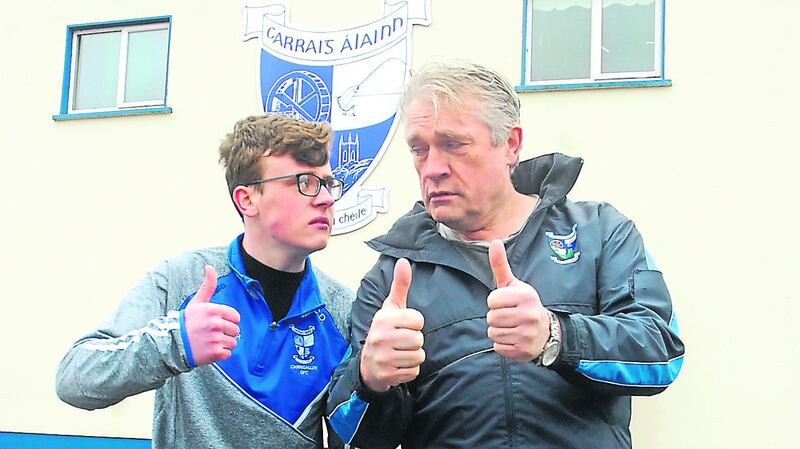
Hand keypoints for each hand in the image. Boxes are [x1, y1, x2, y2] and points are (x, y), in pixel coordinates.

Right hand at [184, 265, 240, 365]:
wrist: (172, 344)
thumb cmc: (187, 322)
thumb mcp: (197, 302)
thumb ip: (207, 285)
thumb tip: (209, 266)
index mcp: (213, 310)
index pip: (236, 317)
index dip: (228, 320)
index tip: (217, 323)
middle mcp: (215, 323)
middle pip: (235, 330)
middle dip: (226, 333)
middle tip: (211, 334)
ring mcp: (215, 338)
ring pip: (233, 342)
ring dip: (224, 344)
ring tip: (210, 342)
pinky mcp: (214, 352)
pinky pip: (228, 354)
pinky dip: (220, 354)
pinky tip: (209, 350)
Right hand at [360, 258, 424, 391]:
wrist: (367, 364)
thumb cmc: (384, 332)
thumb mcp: (390, 308)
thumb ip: (400, 285)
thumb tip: (404, 261)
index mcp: (383, 318)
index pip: (418, 320)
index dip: (415, 324)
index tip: (403, 326)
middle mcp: (381, 337)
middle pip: (419, 339)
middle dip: (414, 342)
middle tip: (401, 342)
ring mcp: (383, 357)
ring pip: (418, 356)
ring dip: (412, 357)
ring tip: (400, 353)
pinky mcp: (387, 375)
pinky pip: (413, 372)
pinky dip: (409, 370)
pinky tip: (398, 365)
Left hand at [487, 240, 549, 362]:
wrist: (546, 332)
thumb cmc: (524, 305)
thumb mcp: (514, 285)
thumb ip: (501, 265)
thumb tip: (494, 241)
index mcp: (527, 296)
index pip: (491, 300)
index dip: (495, 302)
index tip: (507, 304)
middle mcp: (529, 315)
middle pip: (491, 317)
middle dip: (496, 318)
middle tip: (510, 317)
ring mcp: (527, 334)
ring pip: (493, 333)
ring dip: (498, 332)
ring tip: (512, 328)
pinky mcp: (523, 351)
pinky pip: (498, 347)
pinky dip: (502, 345)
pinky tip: (514, 339)